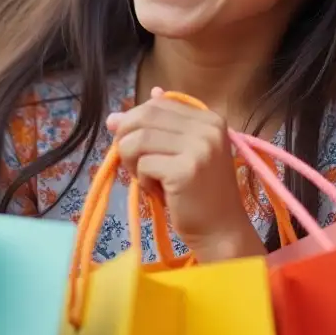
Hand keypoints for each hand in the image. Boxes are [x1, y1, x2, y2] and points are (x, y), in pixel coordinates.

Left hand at [106, 90, 264, 262]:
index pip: (158, 103)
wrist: (221, 230)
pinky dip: (141, 180)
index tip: (127, 139)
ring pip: (138, 139)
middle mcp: (207, 128)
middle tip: (130, 162)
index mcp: (209, 118)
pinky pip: (143, 164)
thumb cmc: (199, 193)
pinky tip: (157, 192)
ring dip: (131, 161)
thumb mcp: (183, 154)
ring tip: (146, 178)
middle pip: (144, 117)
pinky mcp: (185, 170)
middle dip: (127, 139)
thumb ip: (158, 129)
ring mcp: (199, 148)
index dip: (135, 120)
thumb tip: (114, 117)